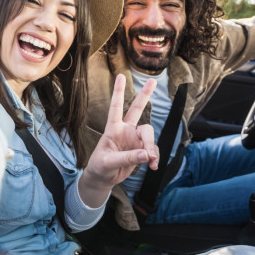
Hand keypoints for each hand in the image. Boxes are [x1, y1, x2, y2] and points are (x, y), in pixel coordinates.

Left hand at [83, 74, 158, 192]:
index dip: (118, 92)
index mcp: (113, 129)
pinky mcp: (141, 150)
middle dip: (145, 95)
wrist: (103, 178)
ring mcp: (134, 139)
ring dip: (151, 148)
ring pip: (149, 135)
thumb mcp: (109, 162)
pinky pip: (152, 151)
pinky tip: (152, 166)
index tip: (121, 76)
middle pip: (137, 110)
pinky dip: (154, 158)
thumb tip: (147, 154)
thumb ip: (127, 158)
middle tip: (152, 81)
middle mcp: (125, 131)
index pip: (116, 107)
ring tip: (150, 161)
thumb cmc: (100, 167)